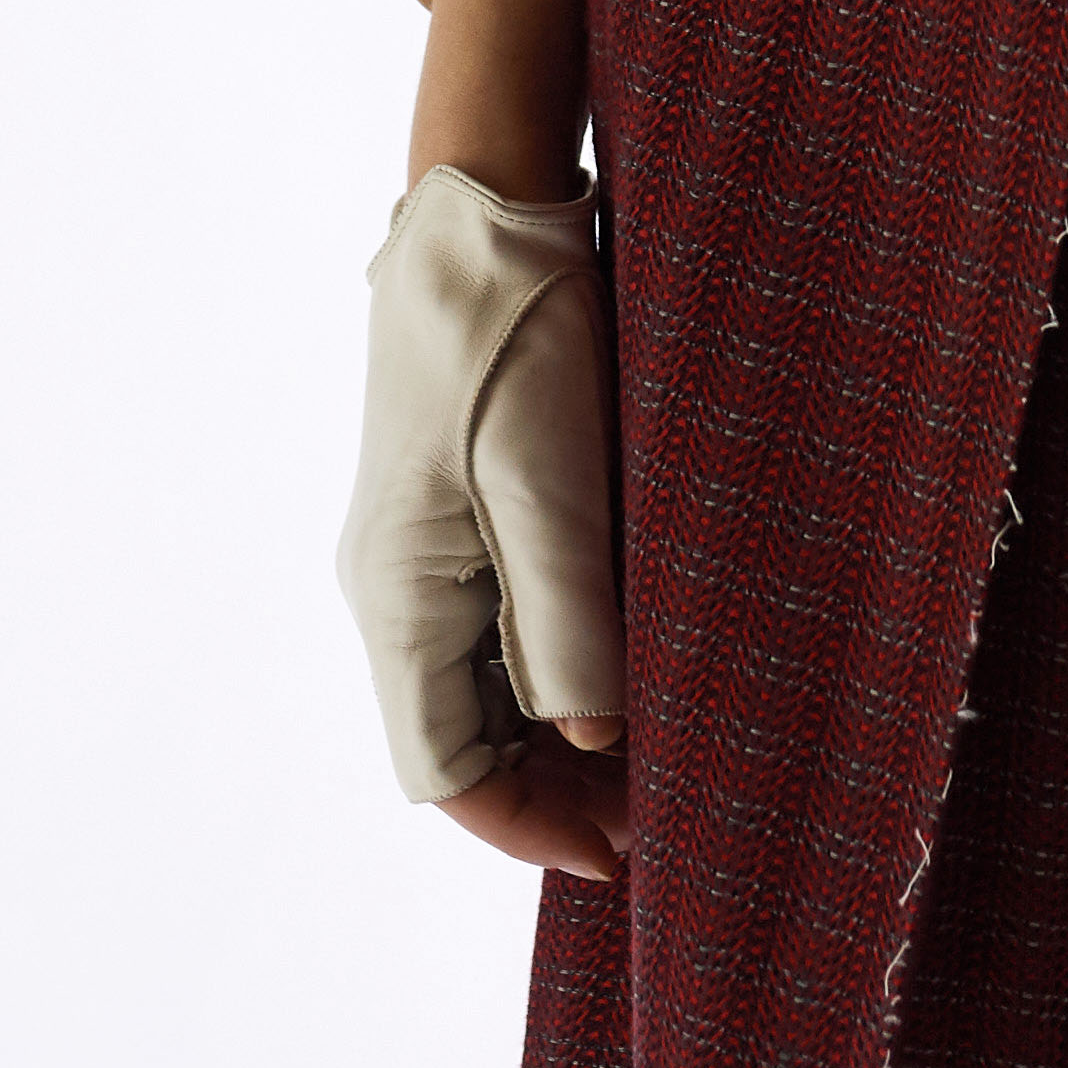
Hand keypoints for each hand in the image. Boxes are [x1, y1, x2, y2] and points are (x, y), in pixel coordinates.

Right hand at [337, 159, 629, 826]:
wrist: (487, 217)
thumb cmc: (515, 343)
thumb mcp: (550, 488)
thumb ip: (567, 625)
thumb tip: (592, 748)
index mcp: (396, 598)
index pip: (446, 772)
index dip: (531, 828)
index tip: (629, 850)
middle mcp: (397, 590)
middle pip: (467, 740)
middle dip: (559, 791)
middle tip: (671, 804)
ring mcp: (426, 554)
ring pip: (489, 689)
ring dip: (568, 734)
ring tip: (670, 749)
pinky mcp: (462, 515)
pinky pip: (503, 625)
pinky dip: (565, 666)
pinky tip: (637, 668)